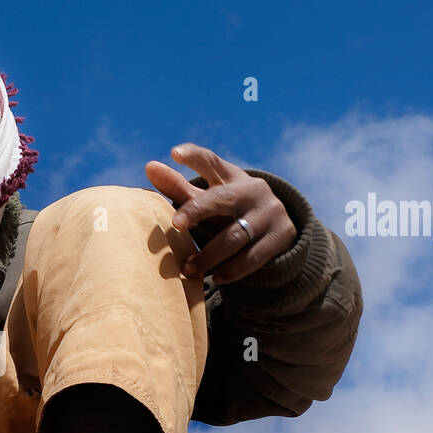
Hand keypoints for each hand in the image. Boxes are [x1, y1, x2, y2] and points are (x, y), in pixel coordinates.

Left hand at [144, 143, 296, 283]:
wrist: (277, 233)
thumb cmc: (229, 213)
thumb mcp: (209, 200)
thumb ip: (179, 187)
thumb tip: (149, 167)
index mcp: (231, 177)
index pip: (211, 162)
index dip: (194, 156)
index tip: (174, 154)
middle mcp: (253, 190)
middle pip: (221, 199)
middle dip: (197, 210)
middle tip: (175, 225)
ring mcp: (270, 212)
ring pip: (236, 235)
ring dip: (210, 255)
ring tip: (188, 269)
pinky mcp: (282, 235)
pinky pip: (254, 256)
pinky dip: (233, 269)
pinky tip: (216, 278)